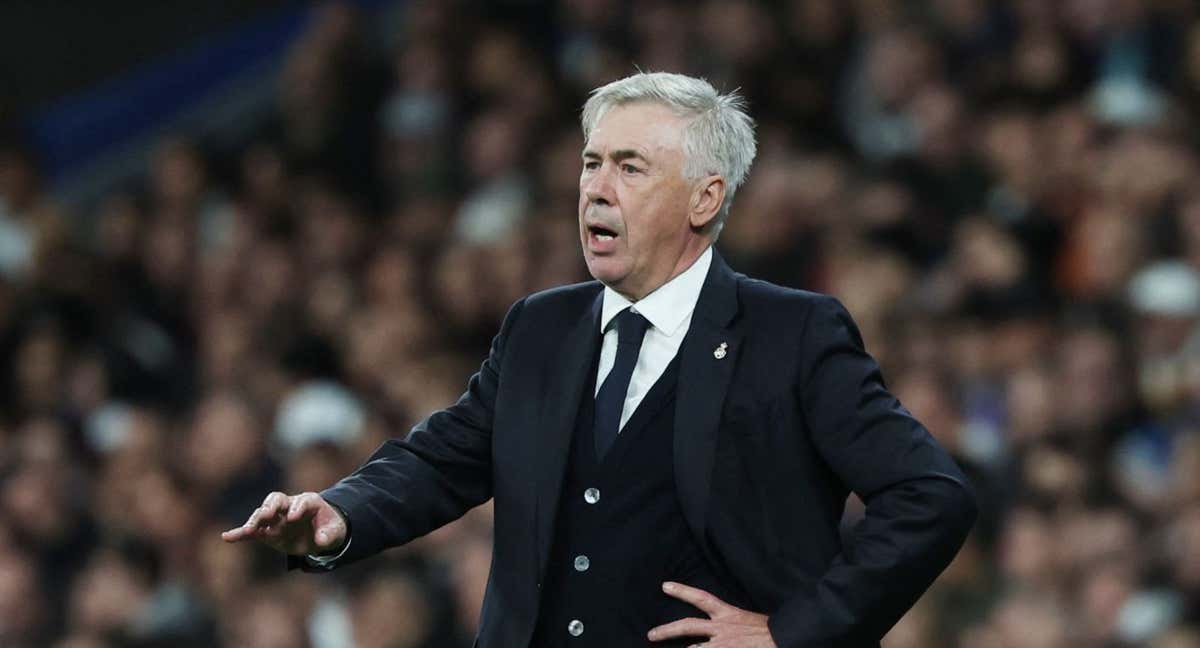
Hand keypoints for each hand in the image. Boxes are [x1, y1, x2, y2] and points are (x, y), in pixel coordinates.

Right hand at [221, 491, 346, 555]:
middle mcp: (289, 506)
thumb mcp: (335, 532)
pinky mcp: (267, 531)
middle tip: (266, 514)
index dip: (297, 507)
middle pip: (276, 500)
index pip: (301, 501)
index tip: (293, 517)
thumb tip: (321, 540)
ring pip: (262, 514)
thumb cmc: (329, 528)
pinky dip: (239, 533)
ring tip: (247, 530)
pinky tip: (227, 537)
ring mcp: (276, 518)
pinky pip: (252, 531)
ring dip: (254, 520)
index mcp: (308, 502)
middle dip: (270, 506)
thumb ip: (329, 534)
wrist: (320, 535)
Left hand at [648, 581, 775, 646]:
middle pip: (688, 626)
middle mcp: (722, 628)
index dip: (682, 591)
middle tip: (651, 635)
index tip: (665, 586)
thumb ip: (732, 622)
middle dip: (667, 630)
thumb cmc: (771, 631)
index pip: (701, 598)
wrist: (786, 639)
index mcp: (728, 614)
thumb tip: (719, 627)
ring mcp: (724, 645)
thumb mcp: (749, 620)